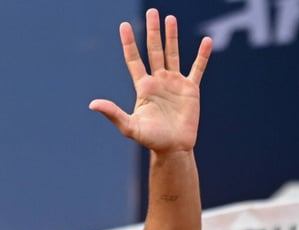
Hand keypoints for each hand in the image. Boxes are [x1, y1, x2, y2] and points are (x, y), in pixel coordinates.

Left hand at [90, 9, 212, 152]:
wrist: (173, 149)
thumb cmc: (151, 139)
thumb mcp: (130, 126)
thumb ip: (113, 113)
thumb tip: (92, 104)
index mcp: (144, 87)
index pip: (134, 60)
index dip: (129, 43)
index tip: (124, 26)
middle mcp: (158, 81)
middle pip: (154, 51)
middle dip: (153, 32)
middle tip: (152, 12)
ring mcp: (175, 83)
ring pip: (173, 54)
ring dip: (172, 37)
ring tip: (170, 19)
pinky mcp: (190, 89)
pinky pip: (197, 68)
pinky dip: (202, 55)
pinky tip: (206, 41)